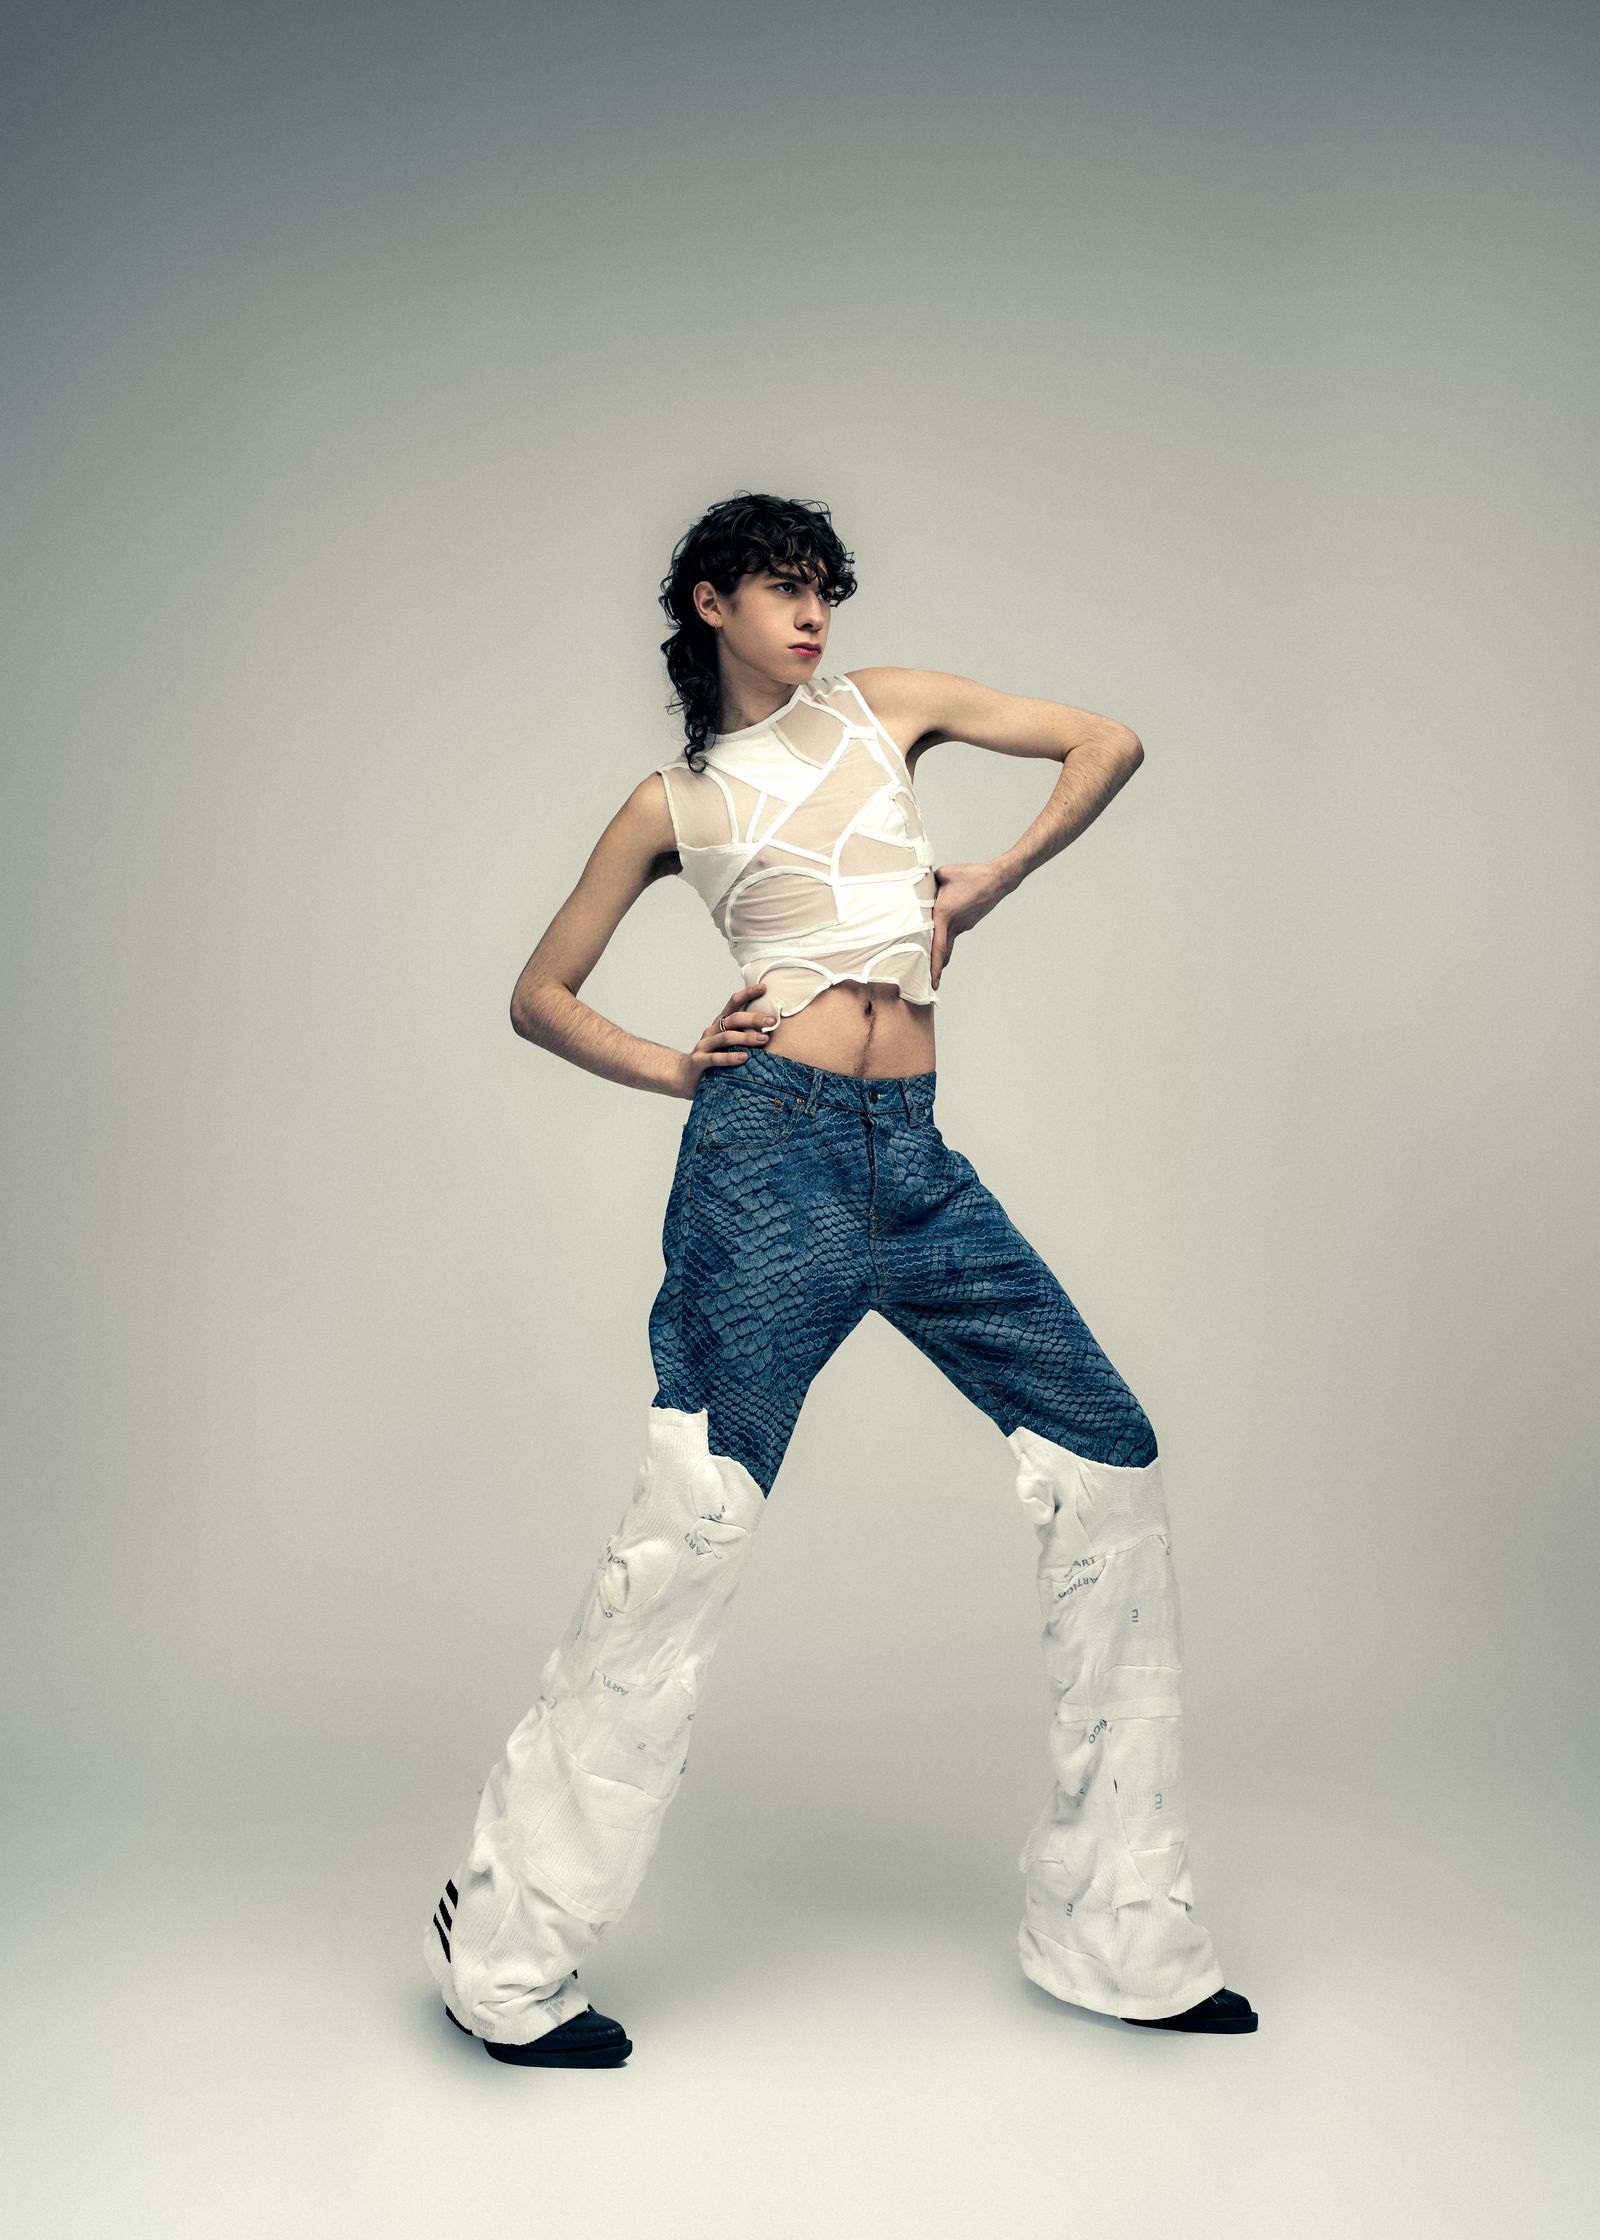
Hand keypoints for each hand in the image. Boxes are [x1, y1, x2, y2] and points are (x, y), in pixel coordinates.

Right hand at [679, 981, 775, 1093]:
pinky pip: (715, 1058)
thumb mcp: (728, 1045)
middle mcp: (712, 1031)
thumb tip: (772, 1031)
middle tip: (772, 1021)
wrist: (684, 1076)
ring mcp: (704, 1046)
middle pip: (733, 1019)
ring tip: (763, 1039)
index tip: (764, 987)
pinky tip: (744, 1058)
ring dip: (746, 1037)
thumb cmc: (712, 1060)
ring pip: (726, 1037)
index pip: (734, 1003)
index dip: (747, 994)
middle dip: (754, 1018)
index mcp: (720, 1025)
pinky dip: (730, 1057)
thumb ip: (743, 1036)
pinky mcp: (699, 1061)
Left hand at [928, 861, 1013, 988]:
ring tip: (929, 954)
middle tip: (929, 983)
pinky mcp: (968, 921)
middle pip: (944, 953)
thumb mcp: (943, 874)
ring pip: (948, 940)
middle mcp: (954, 925)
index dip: (934, 966)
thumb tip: (918, 885)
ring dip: (940, 948)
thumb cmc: (972, 875)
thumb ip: (927, 881)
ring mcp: (963, 925)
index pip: (938, 947)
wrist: (997, 879)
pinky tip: (943, 923)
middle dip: (936, 968)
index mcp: (944, 915)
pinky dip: (947, 931)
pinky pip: (954, 930)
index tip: (932, 982)